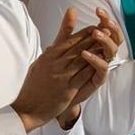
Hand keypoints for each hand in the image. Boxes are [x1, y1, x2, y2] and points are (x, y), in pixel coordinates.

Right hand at [13, 8, 117, 131]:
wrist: (28, 107)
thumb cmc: (33, 86)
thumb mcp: (40, 63)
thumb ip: (50, 51)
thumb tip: (57, 41)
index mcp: (48, 56)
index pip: (68, 40)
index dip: (83, 33)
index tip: (94, 27)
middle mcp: (55, 64)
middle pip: (77, 47)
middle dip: (93, 38)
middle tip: (105, 30)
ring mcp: (61, 77)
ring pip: (82, 59)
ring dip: (96, 50)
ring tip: (107, 43)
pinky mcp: (67, 90)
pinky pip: (83, 76)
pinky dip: (93, 68)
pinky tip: (102, 62)